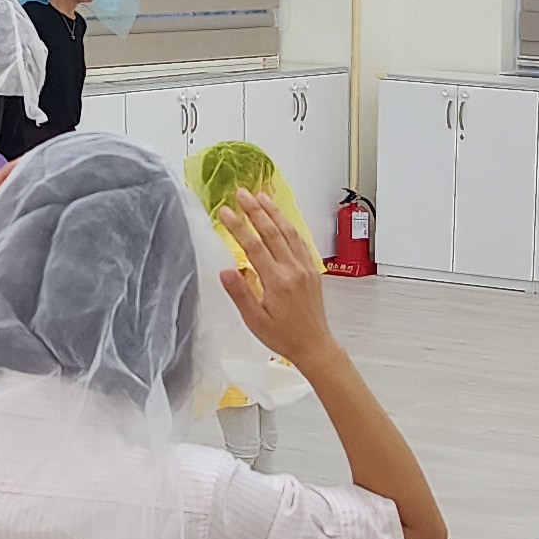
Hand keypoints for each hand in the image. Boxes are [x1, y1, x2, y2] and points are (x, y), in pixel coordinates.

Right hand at [217, 186, 333, 364]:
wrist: (314, 345)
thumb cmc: (283, 336)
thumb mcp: (255, 321)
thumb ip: (240, 294)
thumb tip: (224, 270)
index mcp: (278, 282)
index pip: (254, 247)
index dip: (239, 227)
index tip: (225, 212)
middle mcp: (293, 270)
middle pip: (272, 232)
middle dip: (255, 210)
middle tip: (241, 192)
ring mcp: (305, 268)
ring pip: (289, 232)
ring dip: (274, 212)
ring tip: (261, 196)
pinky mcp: (312, 270)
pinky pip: (300, 242)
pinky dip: (289, 226)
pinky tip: (282, 218)